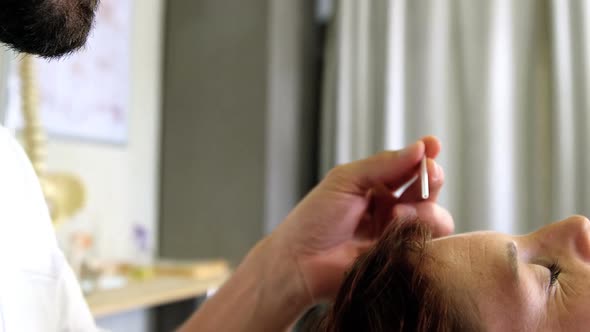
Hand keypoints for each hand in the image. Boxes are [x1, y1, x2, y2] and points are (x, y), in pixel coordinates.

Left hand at [272, 136, 453, 303]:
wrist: (300, 262)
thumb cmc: (314, 219)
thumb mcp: (346, 180)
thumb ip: (384, 164)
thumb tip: (420, 148)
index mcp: (376, 187)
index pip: (408, 167)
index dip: (424, 155)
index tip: (433, 145)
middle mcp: (390, 209)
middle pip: (427, 190)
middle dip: (431, 179)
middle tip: (428, 175)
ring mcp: (397, 234)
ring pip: (435, 217)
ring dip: (424, 210)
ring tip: (397, 214)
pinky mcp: (402, 259)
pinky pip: (427, 244)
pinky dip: (418, 233)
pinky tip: (396, 230)